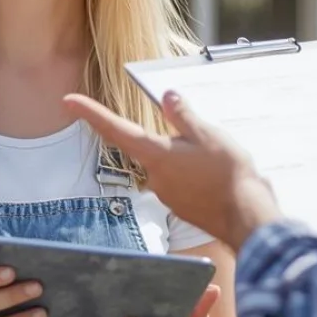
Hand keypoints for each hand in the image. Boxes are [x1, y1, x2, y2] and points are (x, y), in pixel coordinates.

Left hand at [63, 92, 281, 247]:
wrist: (248, 218)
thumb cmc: (229, 175)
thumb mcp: (208, 134)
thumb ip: (182, 116)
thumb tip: (166, 98)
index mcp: (156, 155)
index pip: (115, 129)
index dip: (90, 113)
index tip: (68, 101)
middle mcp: (154, 177)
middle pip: (149, 146)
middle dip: (171, 137)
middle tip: (203, 136)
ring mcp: (167, 195)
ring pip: (169, 164)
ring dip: (187, 156)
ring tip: (218, 157)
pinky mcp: (181, 206)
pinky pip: (182, 181)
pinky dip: (194, 173)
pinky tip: (217, 174)